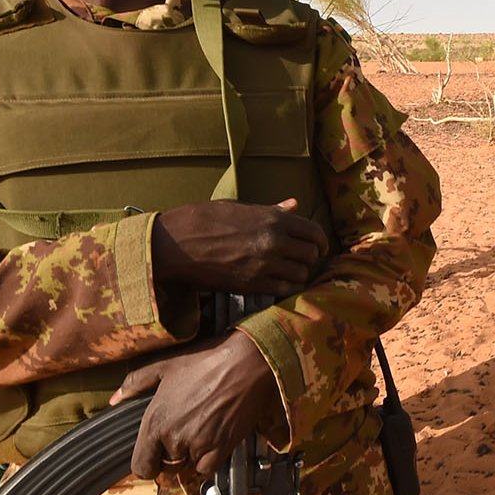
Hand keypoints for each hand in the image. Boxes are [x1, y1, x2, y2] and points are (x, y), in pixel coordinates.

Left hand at [111, 331, 283, 477]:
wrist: (247, 362)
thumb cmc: (207, 361)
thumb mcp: (165, 365)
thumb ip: (135, 383)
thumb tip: (116, 398)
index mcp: (155, 421)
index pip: (141, 466)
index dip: (147, 464)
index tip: (154, 456)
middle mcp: (174, 438)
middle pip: (166, 468)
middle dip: (170, 456)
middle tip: (182, 435)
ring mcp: (199, 445)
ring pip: (187, 467)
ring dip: (190, 456)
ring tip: (199, 431)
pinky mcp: (222, 448)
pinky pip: (207, 468)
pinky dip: (208, 459)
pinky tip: (212, 439)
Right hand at [152, 198, 330, 295]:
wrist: (175, 243)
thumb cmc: (204, 219)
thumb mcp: (240, 207)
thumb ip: (272, 210)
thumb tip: (294, 203)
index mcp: (273, 219)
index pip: (314, 232)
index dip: (320, 242)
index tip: (318, 247)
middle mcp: (274, 241)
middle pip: (311, 255)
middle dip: (310, 258)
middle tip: (302, 261)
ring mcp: (264, 265)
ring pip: (301, 275)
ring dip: (299, 274)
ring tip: (290, 272)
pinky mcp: (252, 285)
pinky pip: (284, 290)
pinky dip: (287, 288)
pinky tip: (279, 283)